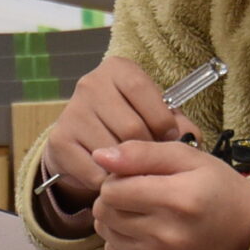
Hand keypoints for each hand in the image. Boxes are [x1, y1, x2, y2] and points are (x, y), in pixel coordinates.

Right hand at [36, 56, 194, 226]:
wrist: (85, 143)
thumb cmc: (129, 124)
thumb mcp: (155, 115)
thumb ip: (177, 123)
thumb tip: (189, 137)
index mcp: (118, 70)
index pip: (141, 90)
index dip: (161, 120)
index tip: (168, 136)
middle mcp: (90, 84)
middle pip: (131, 126)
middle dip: (146, 149)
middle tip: (149, 158)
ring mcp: (72, 111)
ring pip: (113, 151)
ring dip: (128, 168)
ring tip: (132, 169)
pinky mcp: (60, 140)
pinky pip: (94, 169)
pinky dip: (108, 180)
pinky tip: (112, 175)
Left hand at [91, 139, 249, 249]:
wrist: (247, 235)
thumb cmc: (218, 189)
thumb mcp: (189, 158)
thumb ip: (142, 153)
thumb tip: (99, 156)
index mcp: (177, 199)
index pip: (111, 190)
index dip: (117, 178)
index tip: (136, 177)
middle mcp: (166, 236)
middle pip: (104, 213)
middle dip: (114, 199)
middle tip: (140, 194)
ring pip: (106, 233)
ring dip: (117, 220)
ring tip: (145, 213)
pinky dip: (124, 241)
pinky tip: (148, 234)